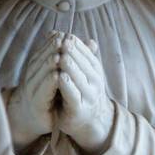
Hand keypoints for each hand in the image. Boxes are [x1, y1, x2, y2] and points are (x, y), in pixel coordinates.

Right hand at [6, 32, 61, 151]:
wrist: (31, 117)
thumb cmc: (48, 93)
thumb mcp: (58, 73)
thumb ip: (67, 58)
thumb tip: (81, 39)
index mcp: (37, 67)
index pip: (44, 51)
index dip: (54, 42)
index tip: (65, 33)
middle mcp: (32, 75)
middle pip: (41, 58)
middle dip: (53, 48)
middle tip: (64, 40)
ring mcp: (32, 89)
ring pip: (40, 72)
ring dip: (50, 63)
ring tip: (60, 55)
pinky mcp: (36, 102)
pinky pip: (43, 90)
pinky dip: (49, 82)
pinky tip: (57, 76)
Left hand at [57, 34, 114, 154]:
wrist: (90, 121)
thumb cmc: (82, 92)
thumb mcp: (83, 72)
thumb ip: (77, 55)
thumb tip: (68, 34)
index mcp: (95, 71)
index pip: (86, 54)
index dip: (76, 44)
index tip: (64, 35)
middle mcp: (95, 82)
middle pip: (84, 64)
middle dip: (72, 52)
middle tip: (62, 42)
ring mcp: (88, 96)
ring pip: (79, 78)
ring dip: (70, 66)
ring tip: (60, 56)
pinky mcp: (79, 108)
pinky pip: (73, 95)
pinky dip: (67, 85)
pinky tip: (60, 77)